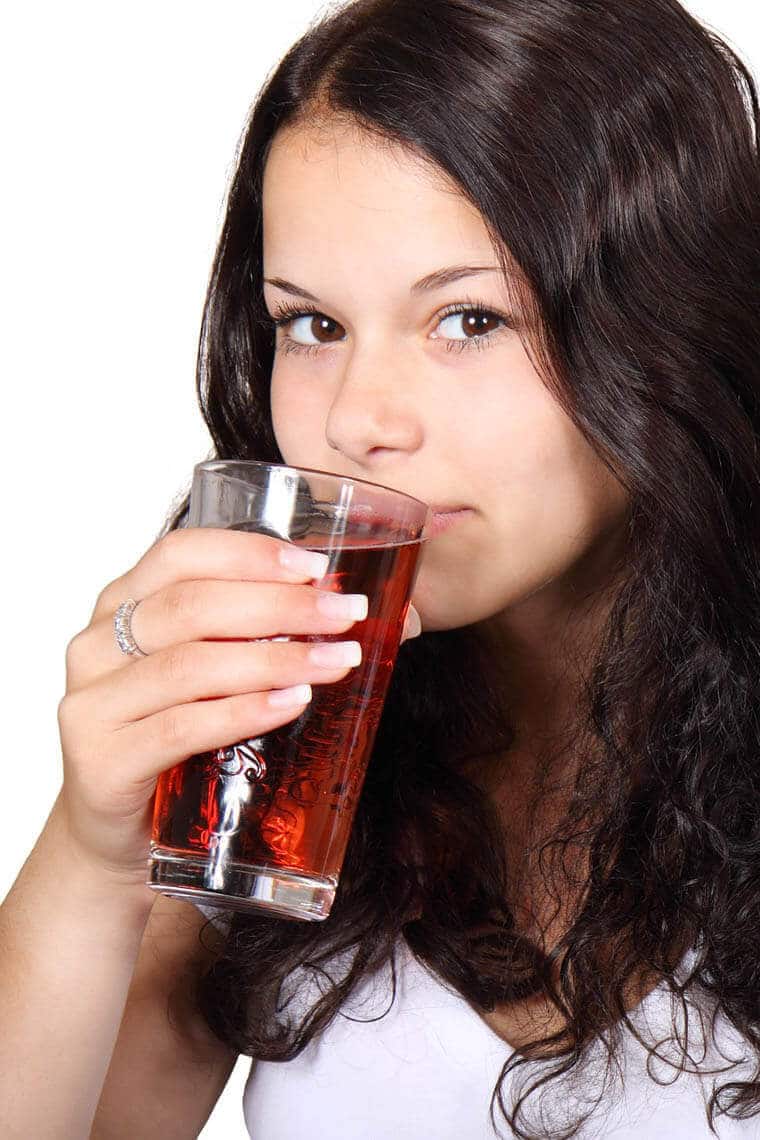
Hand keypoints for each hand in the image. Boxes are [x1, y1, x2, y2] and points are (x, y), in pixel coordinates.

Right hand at [56, 527, 419, 886]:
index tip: (315, 566)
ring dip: (275, 659)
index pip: (179, 555)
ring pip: (191, 666)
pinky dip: (244, 711)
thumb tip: (344, 612)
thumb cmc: (173, 744)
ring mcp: (92, 705)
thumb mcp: (203, 676)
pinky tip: (292, 704)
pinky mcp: (102, 762)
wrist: (121, 837)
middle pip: (191, 606)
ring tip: (337, 660)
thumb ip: (248, 637)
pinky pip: (181, 726)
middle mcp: (95, 646)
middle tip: (346, 614)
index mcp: (120, 606)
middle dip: (280, 605)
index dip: (249, 553)